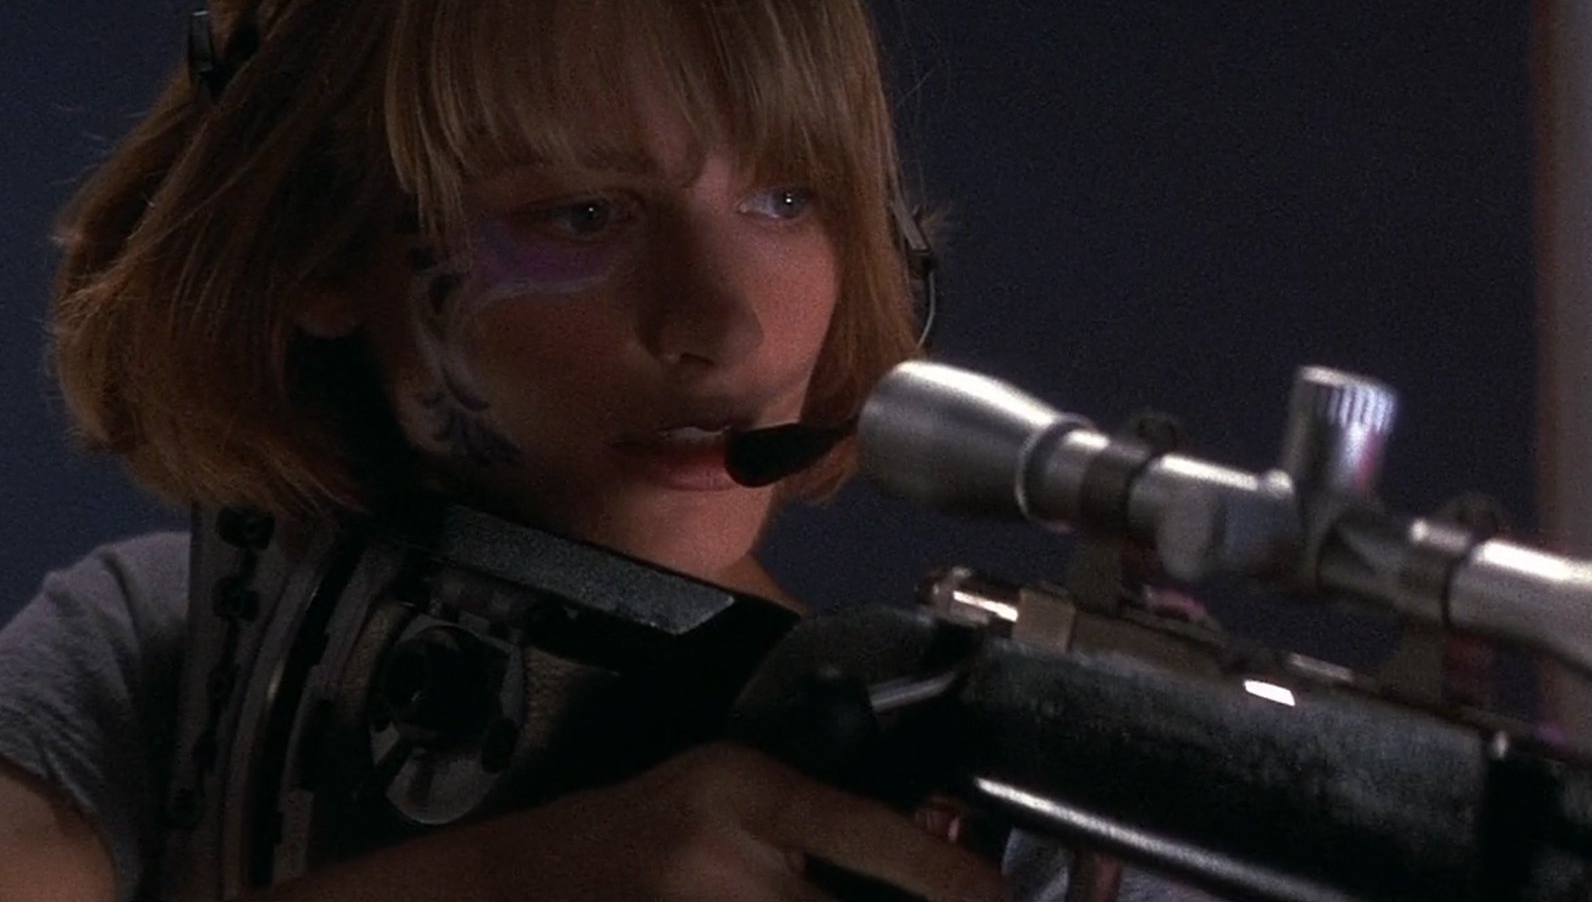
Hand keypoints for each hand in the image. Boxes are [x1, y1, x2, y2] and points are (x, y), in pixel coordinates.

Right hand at [473, 742, 1007, 901]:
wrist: (506, 889)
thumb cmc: (628, 833)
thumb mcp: (726, 793)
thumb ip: (815, 820)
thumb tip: (928, 855)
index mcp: (740, 788)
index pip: (869, 834)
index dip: (948, 876)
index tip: (998, 896)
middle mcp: (720, 854)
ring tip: (820, 893)